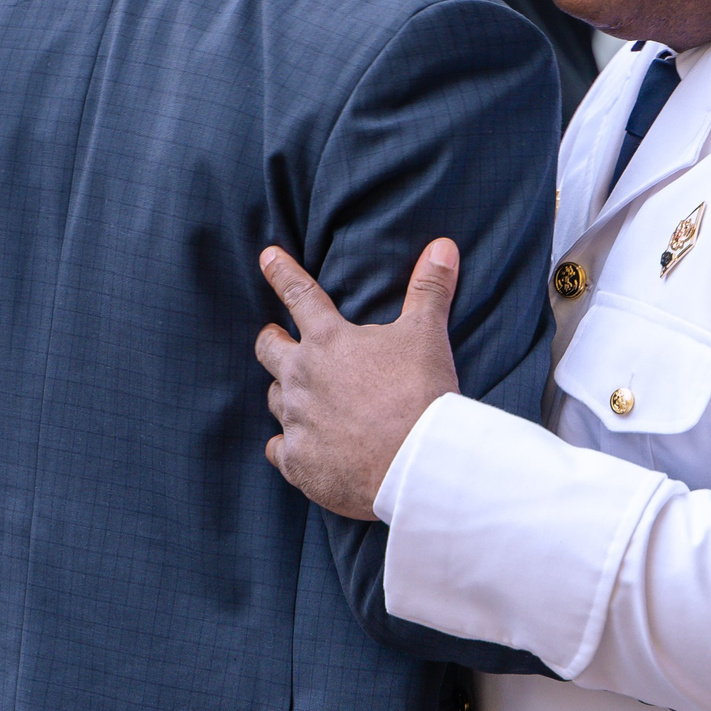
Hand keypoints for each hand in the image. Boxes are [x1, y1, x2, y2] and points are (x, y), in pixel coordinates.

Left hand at [256, 240, 462, 522]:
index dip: (282, 272)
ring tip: (304, 397)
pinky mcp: (297, 461)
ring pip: (274, 399)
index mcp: (329, 340)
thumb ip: (429, 289)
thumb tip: (443, 245)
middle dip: (272, 340)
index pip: (299, 295)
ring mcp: (296, 421)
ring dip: (286, 393)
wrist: (415, 465)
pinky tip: (300, 447)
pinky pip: (277, 449)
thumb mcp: (428, 335)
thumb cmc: (420, 394)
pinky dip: (287, 445)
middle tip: (276, 338)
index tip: (267, 257)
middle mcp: (302, 377)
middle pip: (268, 348)